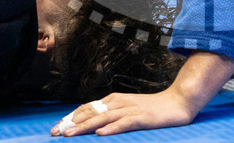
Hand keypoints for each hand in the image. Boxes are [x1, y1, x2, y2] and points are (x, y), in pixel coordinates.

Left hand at [51, 90, 196, 136]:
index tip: (56, 128)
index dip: (71, 118)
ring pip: (103, 118)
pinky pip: (124, 123)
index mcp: (114, 100)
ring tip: (71, 134)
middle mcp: (119, 102)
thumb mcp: (128, 109)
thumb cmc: (152, 109)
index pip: (87, 108)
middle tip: (56, 133)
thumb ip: (111, 114)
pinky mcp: (141, 117)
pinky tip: (101, 134)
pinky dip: (112, 129)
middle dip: (71, 123)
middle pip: (91, 112)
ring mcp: (130, 109)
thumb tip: (92, 125)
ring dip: (85, 126)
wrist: (177, 102)